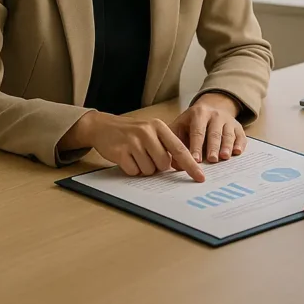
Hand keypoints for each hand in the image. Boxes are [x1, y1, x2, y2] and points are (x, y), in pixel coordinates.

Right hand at [60, 111, 203, 181]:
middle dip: (157, 166)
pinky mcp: (120, 152)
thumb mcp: (151, 132)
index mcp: (159, 127)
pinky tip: (126, 158)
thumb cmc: (132, 132)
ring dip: (143, 168)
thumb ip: (166, 145)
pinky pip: (134, 171)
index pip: (179, 149)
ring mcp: (133, 141)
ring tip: (135, 155)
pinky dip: (131, 169)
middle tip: (146, 156)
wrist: (103, 126)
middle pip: (164, 164)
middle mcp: (148, 132)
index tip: (200, 177)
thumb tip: (180, 166)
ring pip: (149, 170)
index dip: (191, 165)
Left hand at [169, 92, 246, 163]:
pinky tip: (237, 152)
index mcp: (199, 114)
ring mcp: (228, 120)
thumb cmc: (191, 123)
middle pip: (214, 133)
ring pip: (228, 134)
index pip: (197, 132)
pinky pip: (240, 135)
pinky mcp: (238, 126)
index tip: (195, 160)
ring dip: (227, 146)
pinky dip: (240, 144)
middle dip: (213, 147)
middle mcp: (215, 115)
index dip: (196, 146)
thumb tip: (176, 164)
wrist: (211, 108)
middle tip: (212, 160)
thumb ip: (175, 142)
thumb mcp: (180, 126)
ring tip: (225, 157)